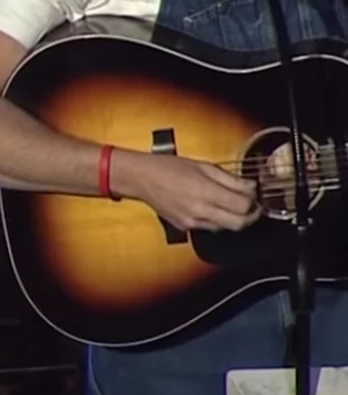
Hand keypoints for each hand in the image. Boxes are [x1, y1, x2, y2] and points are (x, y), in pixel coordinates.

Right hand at [115, 150, 260, 231]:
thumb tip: (251, 187)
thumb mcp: (202, 166)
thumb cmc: (168, 167)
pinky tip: (213, 208)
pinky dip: (217, 220)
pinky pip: (210, 228)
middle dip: (250, 216)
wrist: (141, 178)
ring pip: (226, 228)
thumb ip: (229, 179)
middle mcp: (200, 210)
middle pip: (239, 223)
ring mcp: (192, 222)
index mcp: (205, 192)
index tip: (254, 194)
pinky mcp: (185, 227)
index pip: (243, 205)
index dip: (254, 201)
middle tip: (253, 206)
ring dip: (234, 218)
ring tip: (231, 205)